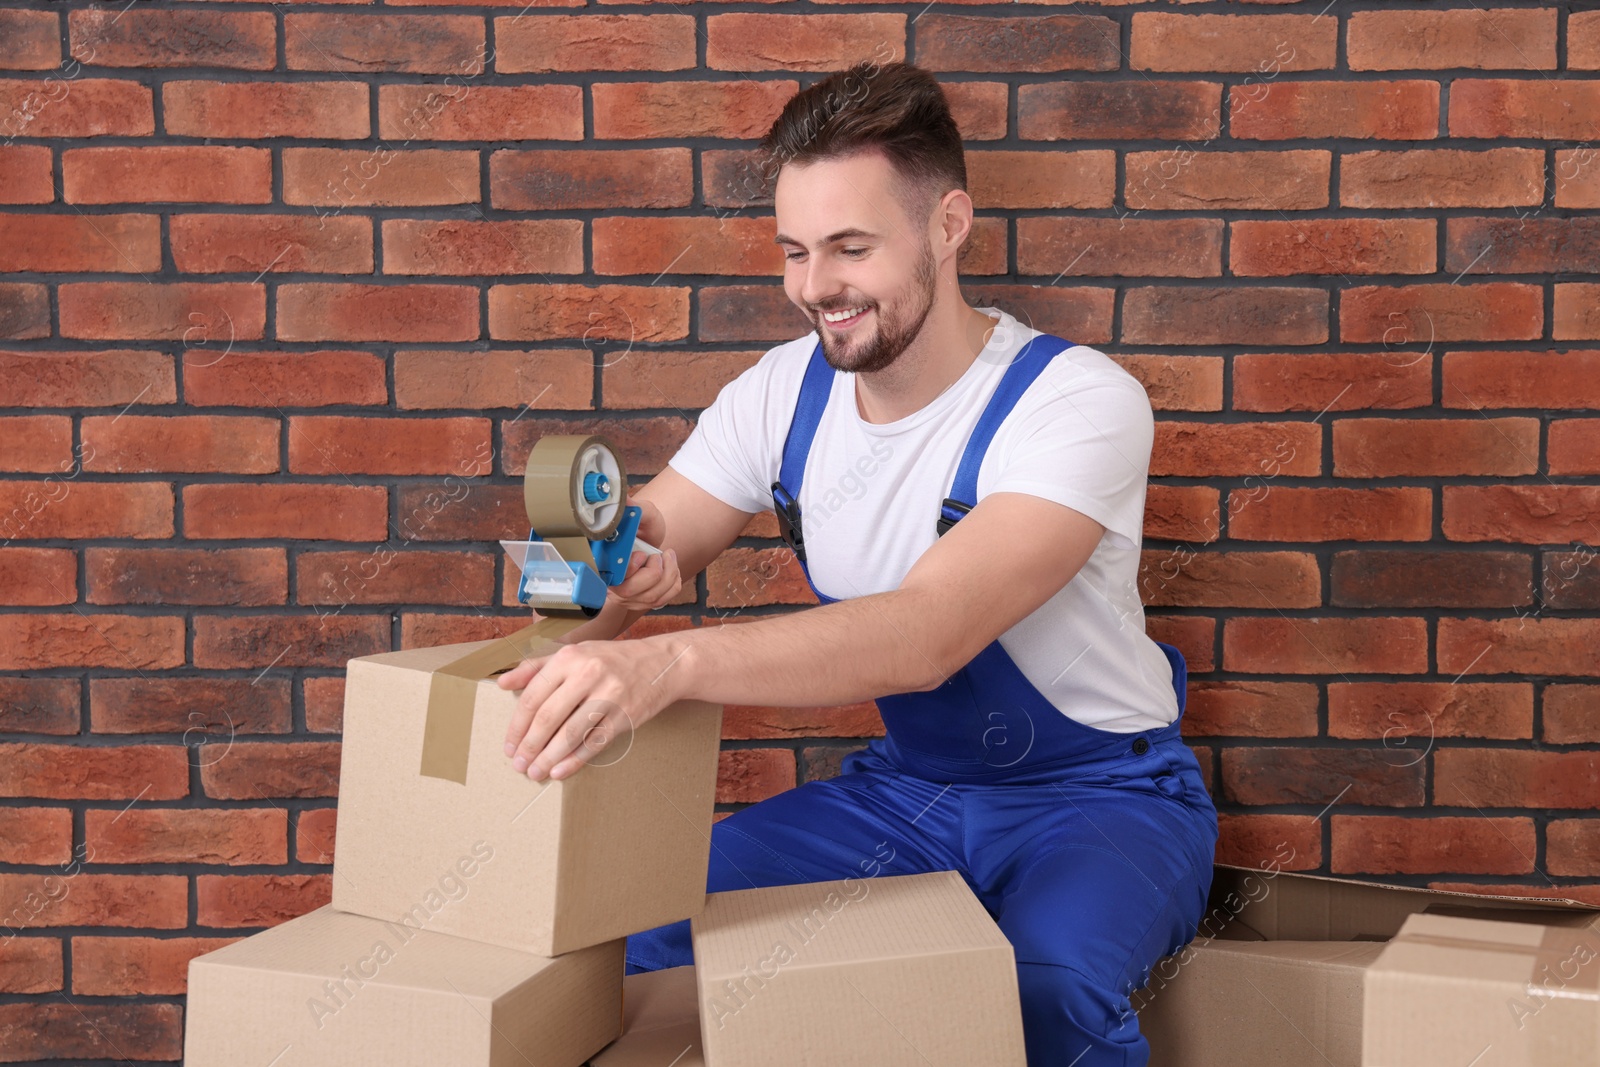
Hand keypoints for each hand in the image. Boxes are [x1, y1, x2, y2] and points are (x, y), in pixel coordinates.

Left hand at [496, 633, 689, 781]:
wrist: (662, 664)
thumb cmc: (611, 660)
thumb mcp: (574, 654)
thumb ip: (537, 667)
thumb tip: (502, 683)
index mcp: (569, 658)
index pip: (533, 696)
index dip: (517, 726)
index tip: (509, 746)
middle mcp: (588, 674)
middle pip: (549, 717)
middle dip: (530, 746)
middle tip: (519, 765)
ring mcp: (609, 695)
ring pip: (571, 733)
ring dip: (549, 758)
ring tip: (535, 772)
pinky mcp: (626, 715)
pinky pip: (595, 743)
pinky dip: (575, 760)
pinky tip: (560, 770)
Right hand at [611, 498, 681, 612]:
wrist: (647, 538)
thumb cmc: (642, 527)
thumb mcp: (641, 512)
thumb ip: (633, 506)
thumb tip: (625, 501)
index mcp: (605, 560)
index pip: (609, 575)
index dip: (628, 568)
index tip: (641, 555)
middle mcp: (612, 581)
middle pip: (630, 591)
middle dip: (652, 573)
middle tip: (659, 555)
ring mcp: (628, 594)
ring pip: (649, 597)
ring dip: (667, 576)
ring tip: (669, 558)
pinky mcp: (643, 600)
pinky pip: (662, 599)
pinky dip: (673, 584)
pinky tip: (672, 569)